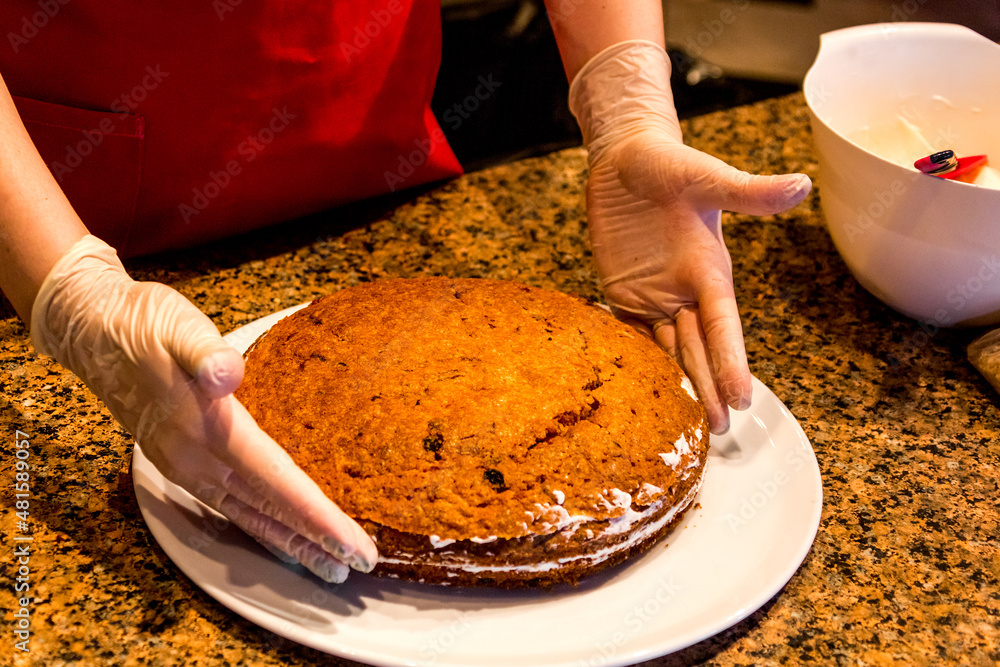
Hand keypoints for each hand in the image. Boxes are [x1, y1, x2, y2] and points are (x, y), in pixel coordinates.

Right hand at [30, 235, 376, 581]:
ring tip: (328, 566)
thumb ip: (205, 352)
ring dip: (290, 542)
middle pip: (268, 511)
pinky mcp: (181, 463)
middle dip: (315, 542)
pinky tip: (279, 534)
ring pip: (249, 517)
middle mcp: (197, 460)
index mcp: (208, 430)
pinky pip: (231, 507)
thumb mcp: (179, 326)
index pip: (276, 484)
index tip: (353, 545)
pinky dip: (262, 526)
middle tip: (359, 567)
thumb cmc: (143, 323)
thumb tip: (227, 374)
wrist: (91, 328)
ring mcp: (187, 466)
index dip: (317, 518)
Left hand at [570, 41, 810, 432]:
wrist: (626, 157)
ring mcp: (653, 293)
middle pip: (699, 347)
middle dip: (708, 387)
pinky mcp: (622, 292)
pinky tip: (641, 393)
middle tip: (718, 430)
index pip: (723, 324)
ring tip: (687, 424)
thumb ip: (749, 191)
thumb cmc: (669, 164)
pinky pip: (630, 333)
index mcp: (709, 270)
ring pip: (668, 348)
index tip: (743, 398)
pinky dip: (636, 361)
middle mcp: (685, 289)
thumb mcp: (706, 177)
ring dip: (678, 384)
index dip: (732, 361)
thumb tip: (802, 185)